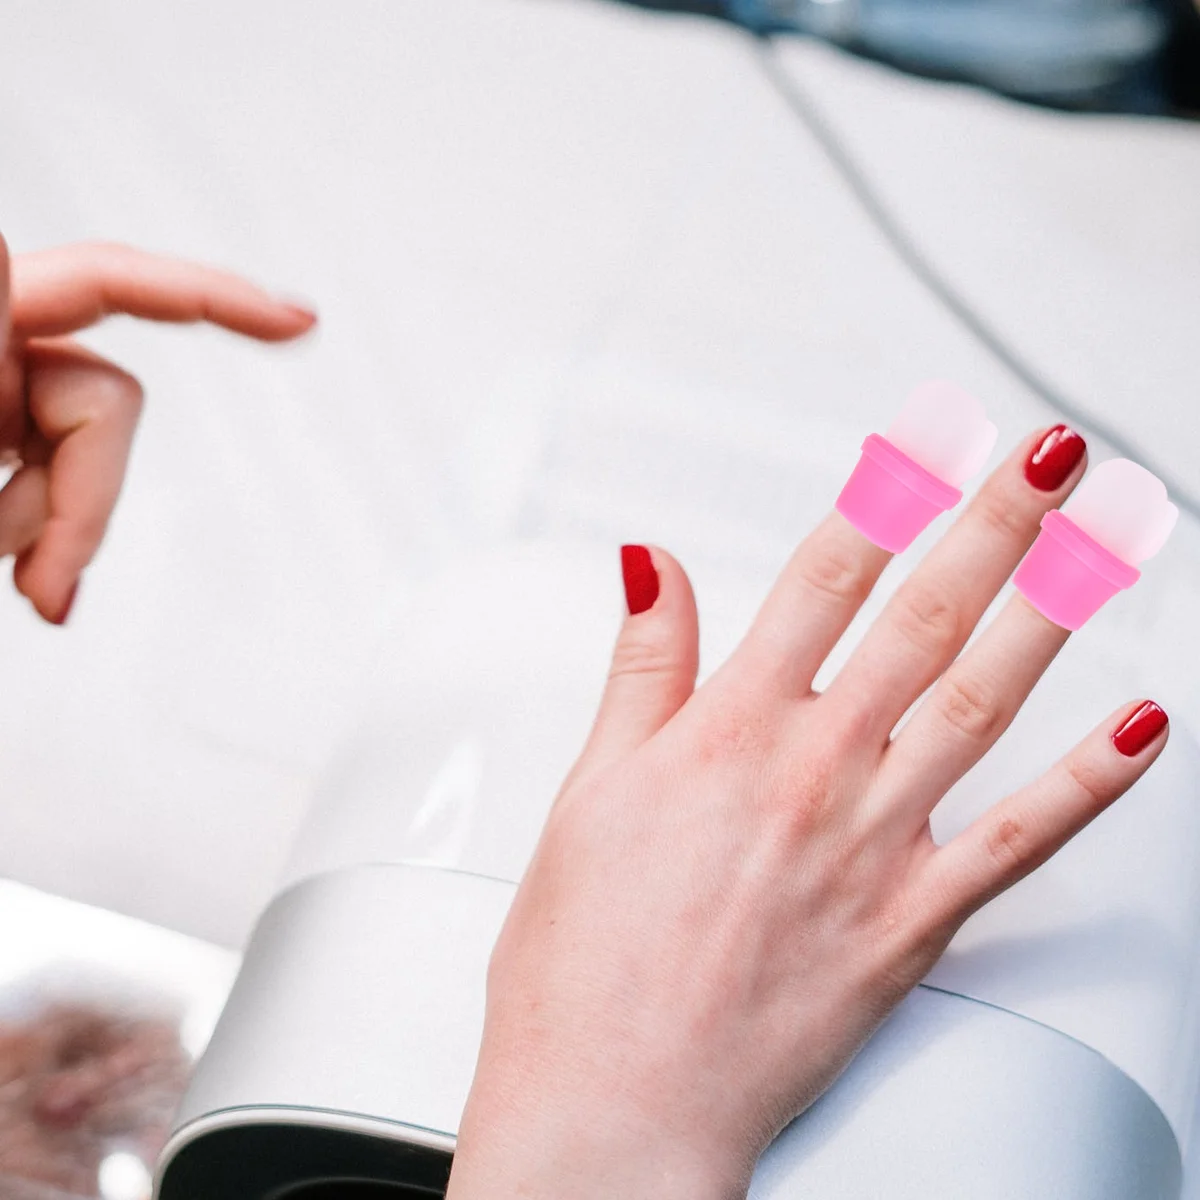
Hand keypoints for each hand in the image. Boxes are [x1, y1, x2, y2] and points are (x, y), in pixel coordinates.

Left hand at [0, 235, 315, 622]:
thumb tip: (1, 246)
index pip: (114, 282)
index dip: (212, 299)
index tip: (298, 323)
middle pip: (108, 406)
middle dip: (82, 498)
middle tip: (41, 592)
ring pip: (84, 468)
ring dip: (44, 531)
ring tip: (9, 588)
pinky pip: (50, 504)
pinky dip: (42, 544)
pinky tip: (30, 587)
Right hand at [447, 427, 1169, 1199]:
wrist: (616, 1105)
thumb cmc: (585, 961)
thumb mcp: (591, 788)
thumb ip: (643, 664)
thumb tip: (652, 568)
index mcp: (728, 731)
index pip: (823, 577)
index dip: (882, 494)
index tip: (924, 441)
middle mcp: (812, 773)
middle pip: (921, 616)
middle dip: (996, 522)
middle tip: (1049, 457)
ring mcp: (872, 846)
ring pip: (981, 702)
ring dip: (1050, 611)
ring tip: (1102, 544)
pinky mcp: (911, 924)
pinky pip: (1020, 841)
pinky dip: (1090, 782)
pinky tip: (1139, 728)